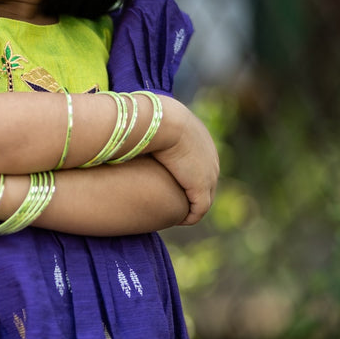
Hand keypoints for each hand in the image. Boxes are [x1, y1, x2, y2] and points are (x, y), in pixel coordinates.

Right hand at [150, 97, 218, 224]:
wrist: (163, 122)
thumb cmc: (150, 118)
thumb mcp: (149, 119)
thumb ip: (144, 125)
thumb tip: (128, 127)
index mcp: (201, 140)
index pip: (197, 162)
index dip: (183, 175)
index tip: (167, 183)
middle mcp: (210, 158)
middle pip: (204, 182)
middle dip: (190, 193)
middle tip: (172, 203)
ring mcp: (209, 174)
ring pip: (204, 197)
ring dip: (189, 207)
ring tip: (173, 214)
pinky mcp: (202, 188)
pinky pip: (199, 210)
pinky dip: (189, 217)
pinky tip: (176, 220)